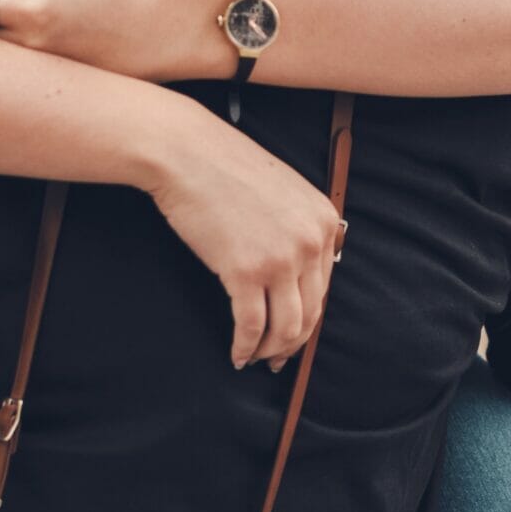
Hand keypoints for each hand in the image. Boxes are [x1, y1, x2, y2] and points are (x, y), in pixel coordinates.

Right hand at [147, 104, 341, 369]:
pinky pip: (251, 326)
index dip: (307, 319)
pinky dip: (244, 347)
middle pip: (310, 313)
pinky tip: (236, 354)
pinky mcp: (245, 271)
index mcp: (324, 220)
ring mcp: (280, 258)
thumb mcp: (284, 192)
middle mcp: (310, 241)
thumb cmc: (225, 169)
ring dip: (269, 351)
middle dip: (291, 343)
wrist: (186, 152)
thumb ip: (299, 228)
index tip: (291, 334)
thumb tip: (297, 278)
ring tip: (253, 357)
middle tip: (274, 358)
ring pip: (285, 328)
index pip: (324, 288)